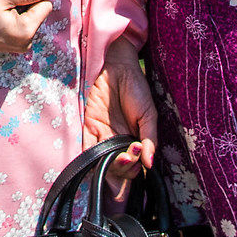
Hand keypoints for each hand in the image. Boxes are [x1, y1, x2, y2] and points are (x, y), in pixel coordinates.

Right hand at [0, 0, 54, 55]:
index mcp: (27, 32)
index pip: (45, 5)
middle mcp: (26, 43)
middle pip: (37, 13)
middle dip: (24, 4)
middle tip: (1, 2)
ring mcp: (17, 47)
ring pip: (28, 19)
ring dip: (16, 11)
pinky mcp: (9, 47)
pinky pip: (19, 27)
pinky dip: (10, 19)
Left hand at [82, 32, 158, 177]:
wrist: (120, 69)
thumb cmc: (138, 89)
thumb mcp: (149, 115)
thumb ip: (149, 139)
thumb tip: (150, 164)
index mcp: (134, 139)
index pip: (133, 163)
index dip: (134, 168)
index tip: (138, 161)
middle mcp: (118, 140)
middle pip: (117, 165)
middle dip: (124, 167)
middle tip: (129, 157)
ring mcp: (103, 134)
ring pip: (103, 159)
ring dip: (110, 164)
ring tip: (120, 157)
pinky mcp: (90, 125)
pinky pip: (87, 145)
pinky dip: (89, 155)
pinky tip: (96, 158)